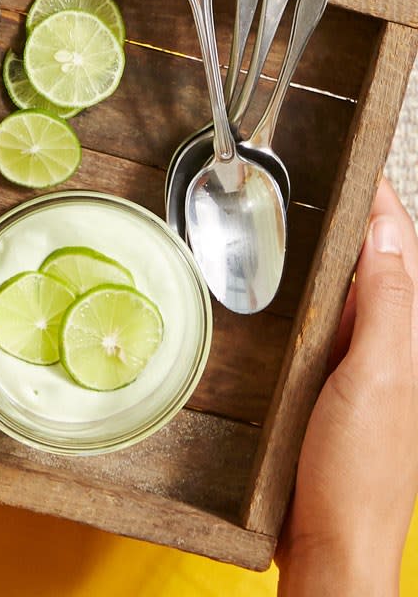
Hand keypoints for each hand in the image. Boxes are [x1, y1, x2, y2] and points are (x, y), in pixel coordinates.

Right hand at [276, 178, 417, 595]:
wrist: (332, 540)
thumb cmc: (356, 471)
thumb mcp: (376, 378)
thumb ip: (384, 308)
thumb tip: (385, 236)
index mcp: (406, 336)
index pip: (398, 249)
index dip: (382, 202)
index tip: (362, 160)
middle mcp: (389, 345)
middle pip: (379, 262)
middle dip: (362, 215)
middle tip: (331, 173)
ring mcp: (360, 364)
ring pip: (353, 289)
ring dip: (339, 247)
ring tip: (311, 210)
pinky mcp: (331, 382)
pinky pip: (330, 319)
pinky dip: (318, 287)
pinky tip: (294, 282)